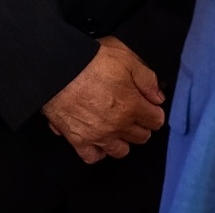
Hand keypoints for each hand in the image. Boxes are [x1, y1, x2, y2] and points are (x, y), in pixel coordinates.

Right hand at [42, 36, 164, 162]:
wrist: (56, 68)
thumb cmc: (89, 60)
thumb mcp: (126, 57)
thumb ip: (147, 78)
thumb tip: (158, 97)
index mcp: (132, 106)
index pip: (156, 120)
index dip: (154, 110)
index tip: (148, 104)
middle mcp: (118, 126)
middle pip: (141, 137)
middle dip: (141, 124)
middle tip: (133, 112)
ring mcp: (98, 136)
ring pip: (121, 150)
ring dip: (122, 139)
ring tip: (116, 126)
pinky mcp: (78, 140)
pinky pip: (93, 156)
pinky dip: (98, 150)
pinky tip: (98, 139)